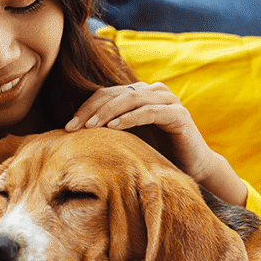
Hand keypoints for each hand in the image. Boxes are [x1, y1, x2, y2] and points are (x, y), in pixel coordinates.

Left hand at [65, 82, 246, 205]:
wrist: (192, 168)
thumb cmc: (157, 154)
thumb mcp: (128, 140)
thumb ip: (109, 130)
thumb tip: (73, 134)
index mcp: (139, 94)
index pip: (106, 94)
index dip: (85, 108)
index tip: (68, 127)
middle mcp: (153, 91)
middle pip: (115, 94)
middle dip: (92, 110)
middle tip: (74, 127)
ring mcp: (168, 100)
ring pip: (131, 98)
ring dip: (108, 112)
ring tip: (91, 126)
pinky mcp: (178, 114)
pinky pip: (150, 111)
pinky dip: (130, 118)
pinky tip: (114, 127)